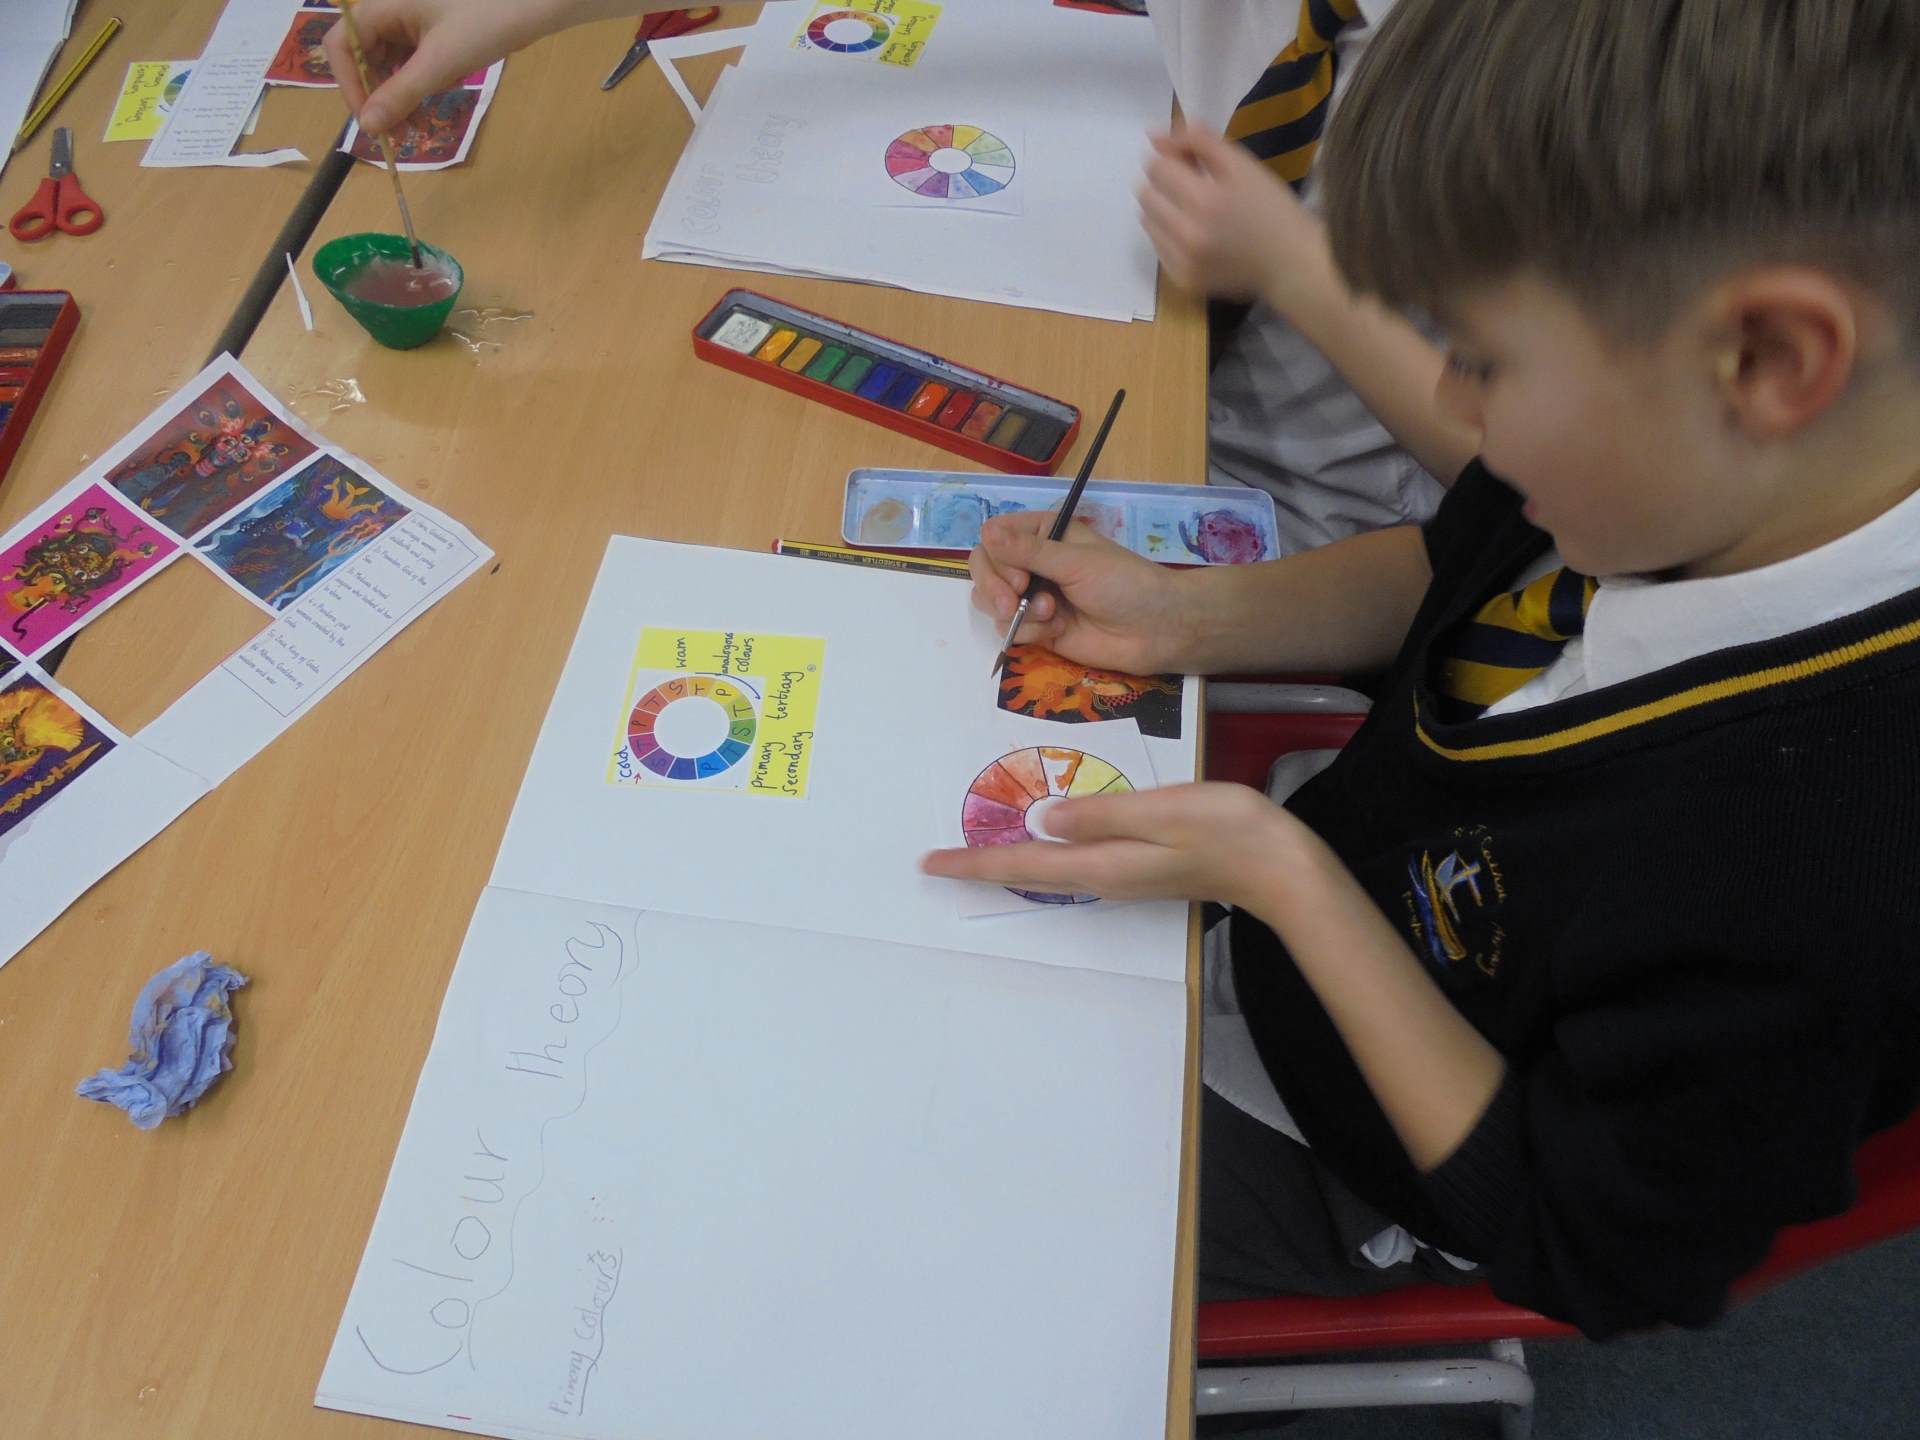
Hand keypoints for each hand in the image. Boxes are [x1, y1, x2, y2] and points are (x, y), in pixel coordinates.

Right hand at [325, 0, 564, 134]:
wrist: (535, 4)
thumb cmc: (486, 22)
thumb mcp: (440, 62)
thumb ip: (401, 93)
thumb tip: (366, 126)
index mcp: (384, 5)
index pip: (341, 45)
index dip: (348, 84)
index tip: (368, 121)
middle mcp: (392, 10)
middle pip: (363, 57)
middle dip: (377, 96)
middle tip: (396, 134)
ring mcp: (414, 21)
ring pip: (389, 64)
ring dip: (399, 97)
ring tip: (416, 128)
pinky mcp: (435, 33)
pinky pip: (413, 63)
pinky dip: (420, 86)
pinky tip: (435, 102)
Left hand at [922, 782, 1296, 907]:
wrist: (1280, 867)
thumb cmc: (1228, 830)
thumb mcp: (1160, 810)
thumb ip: (1099, 815)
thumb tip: (1041, 820)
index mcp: (1103, 863)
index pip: (1022, 865)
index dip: (974, 862)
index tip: (929, 862)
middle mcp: (1104, 877)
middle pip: (1028, 875)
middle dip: (980, 867)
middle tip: (936, 861)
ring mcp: (1122, 876)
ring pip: (1048, 872)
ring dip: (1007, 864)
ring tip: (972, 853)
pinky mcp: (1139, 869)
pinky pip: (1072, 865)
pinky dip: (1042, 857)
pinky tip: (1039, 842)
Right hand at [970, 509, 1188, 675]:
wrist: (1155, 630)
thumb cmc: (1123, 584)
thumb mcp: (1076, 562)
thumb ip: (1029, 551)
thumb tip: (986, 532)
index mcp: (1044, 534)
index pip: (994, 536)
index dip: (996, 557)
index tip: (1019, 576)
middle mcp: (1033, 562)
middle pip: (984, 569)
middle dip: (994, 588)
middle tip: (1013, 603)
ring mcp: (1033, 598)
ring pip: (990, 601)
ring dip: (1014, 611)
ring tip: (1049, 615)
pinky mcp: (1038, 630)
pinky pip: (1009, 630)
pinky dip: (1028, 632)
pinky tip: (1057, 631)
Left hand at [1137, 126, 1336, 310]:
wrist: (1289, 261)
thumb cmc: (1270, 207)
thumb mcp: (1242, 164)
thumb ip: (1198, 142)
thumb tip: (1153, 135)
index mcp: (1204, 200)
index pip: (1157, 167)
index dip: (1171, 159)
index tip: (1190, 164)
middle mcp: (1187, 234)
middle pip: (1145, 194)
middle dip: (1163, 183)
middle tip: (1192, 186)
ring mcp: (1183, 262)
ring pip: (1147, 221)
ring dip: (1162, 209)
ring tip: (1194, 211)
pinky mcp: (1183, 280)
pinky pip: (1158, 247)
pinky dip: (1169, 235)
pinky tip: (1195, 234)